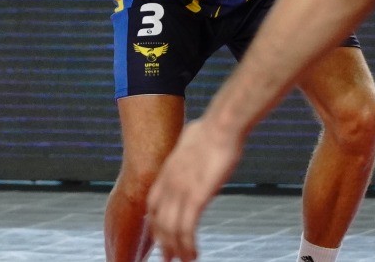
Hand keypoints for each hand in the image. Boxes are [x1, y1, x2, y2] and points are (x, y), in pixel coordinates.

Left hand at [145, 117, 242, 261]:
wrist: (222, 125)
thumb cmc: (213, 128)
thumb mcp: (192, 140)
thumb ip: (189, 151)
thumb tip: (194, 147)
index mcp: (167, 171)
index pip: (152, 204)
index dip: (154, 222)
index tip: (159, 234)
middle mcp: (169, 183)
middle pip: (158, 221)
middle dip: (162, 242)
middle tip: (168, 258)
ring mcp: (181, 191)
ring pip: (170, 230)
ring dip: (177, 250)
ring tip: (184, 261)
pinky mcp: (197, 197)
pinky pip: (187, 229)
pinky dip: (188, 245)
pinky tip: (193, 254)